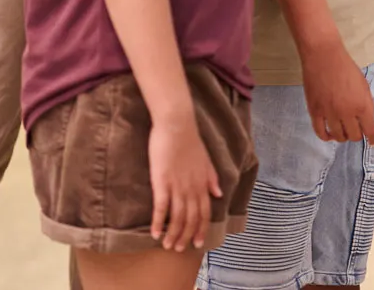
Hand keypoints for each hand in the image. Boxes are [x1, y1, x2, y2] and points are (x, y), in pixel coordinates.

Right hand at [147, 114, 221, 252]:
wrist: (177, 125)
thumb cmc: (190, 140)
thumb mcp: (206, 161)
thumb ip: (212, 179)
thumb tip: (219, 194)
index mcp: (203, 184)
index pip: (205, 213)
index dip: (202, 230)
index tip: (198, 243)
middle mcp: (192, 189)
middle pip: (191, 219)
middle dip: (186, 237)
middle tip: (178, 249)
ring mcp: (177, 186)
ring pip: (177, 218)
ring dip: (173, 234)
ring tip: (167, 245)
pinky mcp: (162, 182)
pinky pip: (161, 208)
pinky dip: (158, 223)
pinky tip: (154, 234)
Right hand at [300, 38, 373, 144]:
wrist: (324, 57)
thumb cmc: (346, 68)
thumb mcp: (364, 86)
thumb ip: (366, 105)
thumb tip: (366, 120)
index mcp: (363, 106)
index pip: (370, 130)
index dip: (373, 139)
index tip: (373, 142)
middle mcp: (348, 113)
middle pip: (354, 136)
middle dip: (357, 136)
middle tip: (356, 131)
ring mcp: (330, 114)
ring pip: (339, 137)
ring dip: (343, 136)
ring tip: (343, 132)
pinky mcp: (315, 112)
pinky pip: (321, 133)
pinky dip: (326, 137)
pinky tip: (329, 134)